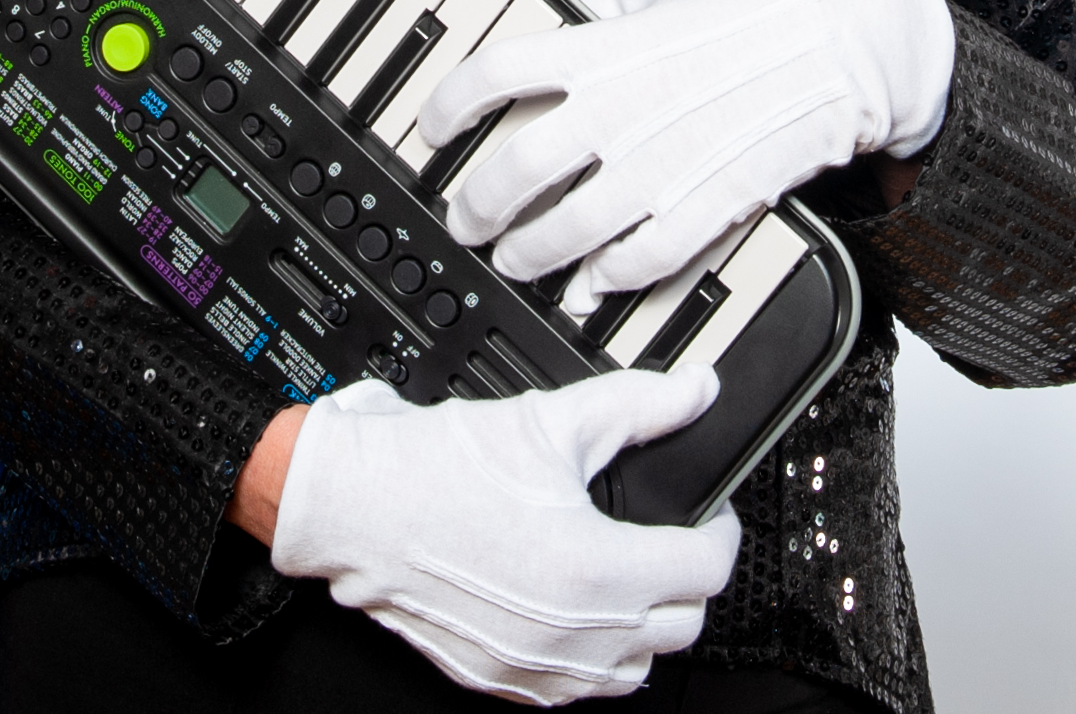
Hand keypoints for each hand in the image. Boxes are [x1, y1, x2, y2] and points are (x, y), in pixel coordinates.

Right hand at [272, 369, 737, 704]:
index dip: (719, 529)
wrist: (356, 506)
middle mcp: (577, 633)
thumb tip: (695, 390)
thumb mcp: (550, 419)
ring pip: (637, 666)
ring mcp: (542, 667)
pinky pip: (582, 685)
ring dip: (647, 620)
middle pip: (683, 623)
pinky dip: (596, 652)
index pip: (707, 569)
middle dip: (687, 573)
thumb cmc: (437, 468)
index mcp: (597, 570)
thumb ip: (638, 405)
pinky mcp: (507, 681)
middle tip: (668, 531)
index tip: (708, 510)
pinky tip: (575, 606)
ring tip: (624, 567)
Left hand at [421, 0, 953, 312]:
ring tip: (514, 259)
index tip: (433, 126)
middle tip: (465, 217)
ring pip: (570, 228)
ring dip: (530, 253)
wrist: (845, 46)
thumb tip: (555, 20)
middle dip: (477, 203)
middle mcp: (627, 107)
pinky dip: (607, 280)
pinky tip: (589, 285)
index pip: (498, 72)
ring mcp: (668, 162)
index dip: (449, 104)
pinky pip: (642, 260)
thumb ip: (600, 16)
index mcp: (608, 47)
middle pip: (518, 168)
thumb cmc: (755, 13)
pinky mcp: (713, 204)